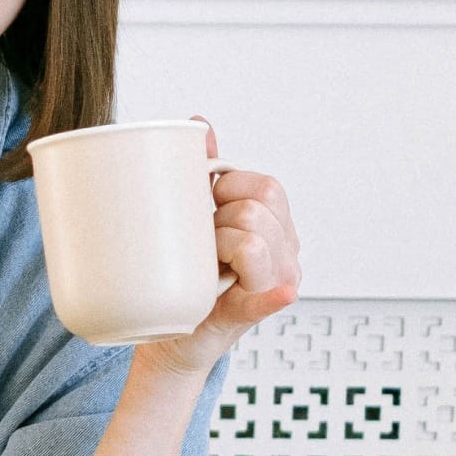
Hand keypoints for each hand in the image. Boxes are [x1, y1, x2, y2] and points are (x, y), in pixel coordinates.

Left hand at [136, 116, 301, 377]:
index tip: (207, 205)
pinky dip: (274, 293)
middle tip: (202, 240)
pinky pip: (271, 296)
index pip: (265, 186)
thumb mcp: (198, 217)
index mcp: (277, 225)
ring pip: (254, 240)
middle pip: (259, 209)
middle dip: (221, 216)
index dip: (228, 188)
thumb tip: (199, 123)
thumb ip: (205, 171)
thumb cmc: (189, 272)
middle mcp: (286, 252)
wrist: (170, 333)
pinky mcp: (253, 311)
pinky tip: (281, 291)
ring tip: (205, 262)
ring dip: (219, 245)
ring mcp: (276, 282)